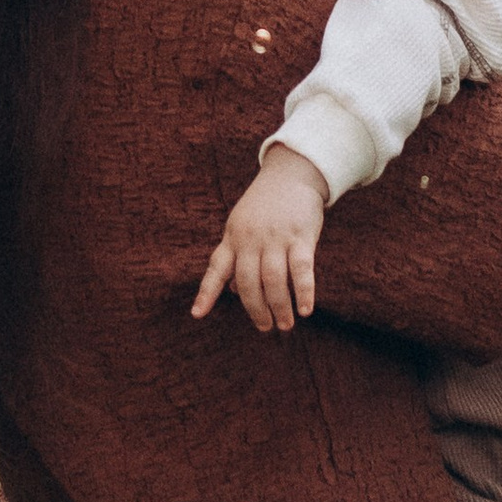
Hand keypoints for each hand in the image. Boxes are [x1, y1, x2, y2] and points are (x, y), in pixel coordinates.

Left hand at [192, 143, 328, 333]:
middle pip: (247, 282)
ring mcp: (275, 238)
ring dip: (279, 307)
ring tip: (285, 325)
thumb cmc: (265, 205)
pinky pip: (301, 269)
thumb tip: (231, 290)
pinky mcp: (300, 236)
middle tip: (265, 327)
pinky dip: (303, 292)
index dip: (206, 293)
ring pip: (273, 280)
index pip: (216, 268)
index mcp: (233, 238)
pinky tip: (305, 310)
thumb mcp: (241, 225)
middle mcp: (251, 239)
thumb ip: (236, 257)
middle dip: (256, 310)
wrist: (291, 173)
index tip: (197, 314)